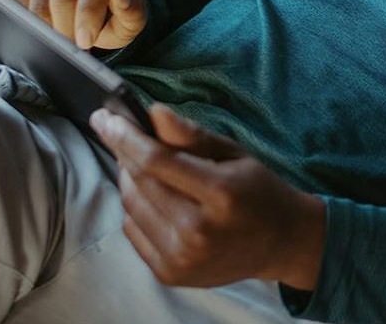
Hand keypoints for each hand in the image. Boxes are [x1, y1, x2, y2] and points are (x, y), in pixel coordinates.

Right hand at [8, 0, 148, 49]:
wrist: (94, 8)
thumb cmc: (115, 10)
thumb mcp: (133, 17)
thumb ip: (133, 9)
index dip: (90, 12)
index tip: (86, 39)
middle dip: (67, 27)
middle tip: (72, 46)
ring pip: (41, 0)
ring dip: (49, 28)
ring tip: (63, 37)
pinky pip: (19, 1)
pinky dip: (30, 23)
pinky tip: (46, 28)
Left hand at [91, 105, 326, 290]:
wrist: (280, 243)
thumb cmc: (258, 190)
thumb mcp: (234, 154)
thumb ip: (192, 136)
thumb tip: (153, 113)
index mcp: (220, 194)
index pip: (157, 161)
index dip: (125, 136)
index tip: (105, 117)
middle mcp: (197, 231)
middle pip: (140, 183)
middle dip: (121, 151)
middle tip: (114, 129)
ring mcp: (181, 257)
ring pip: (131, 206)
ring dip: (127, 178)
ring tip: (137, 161)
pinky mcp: (170, 273)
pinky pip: (133, 230)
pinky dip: (133, 206)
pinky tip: (149, 193)